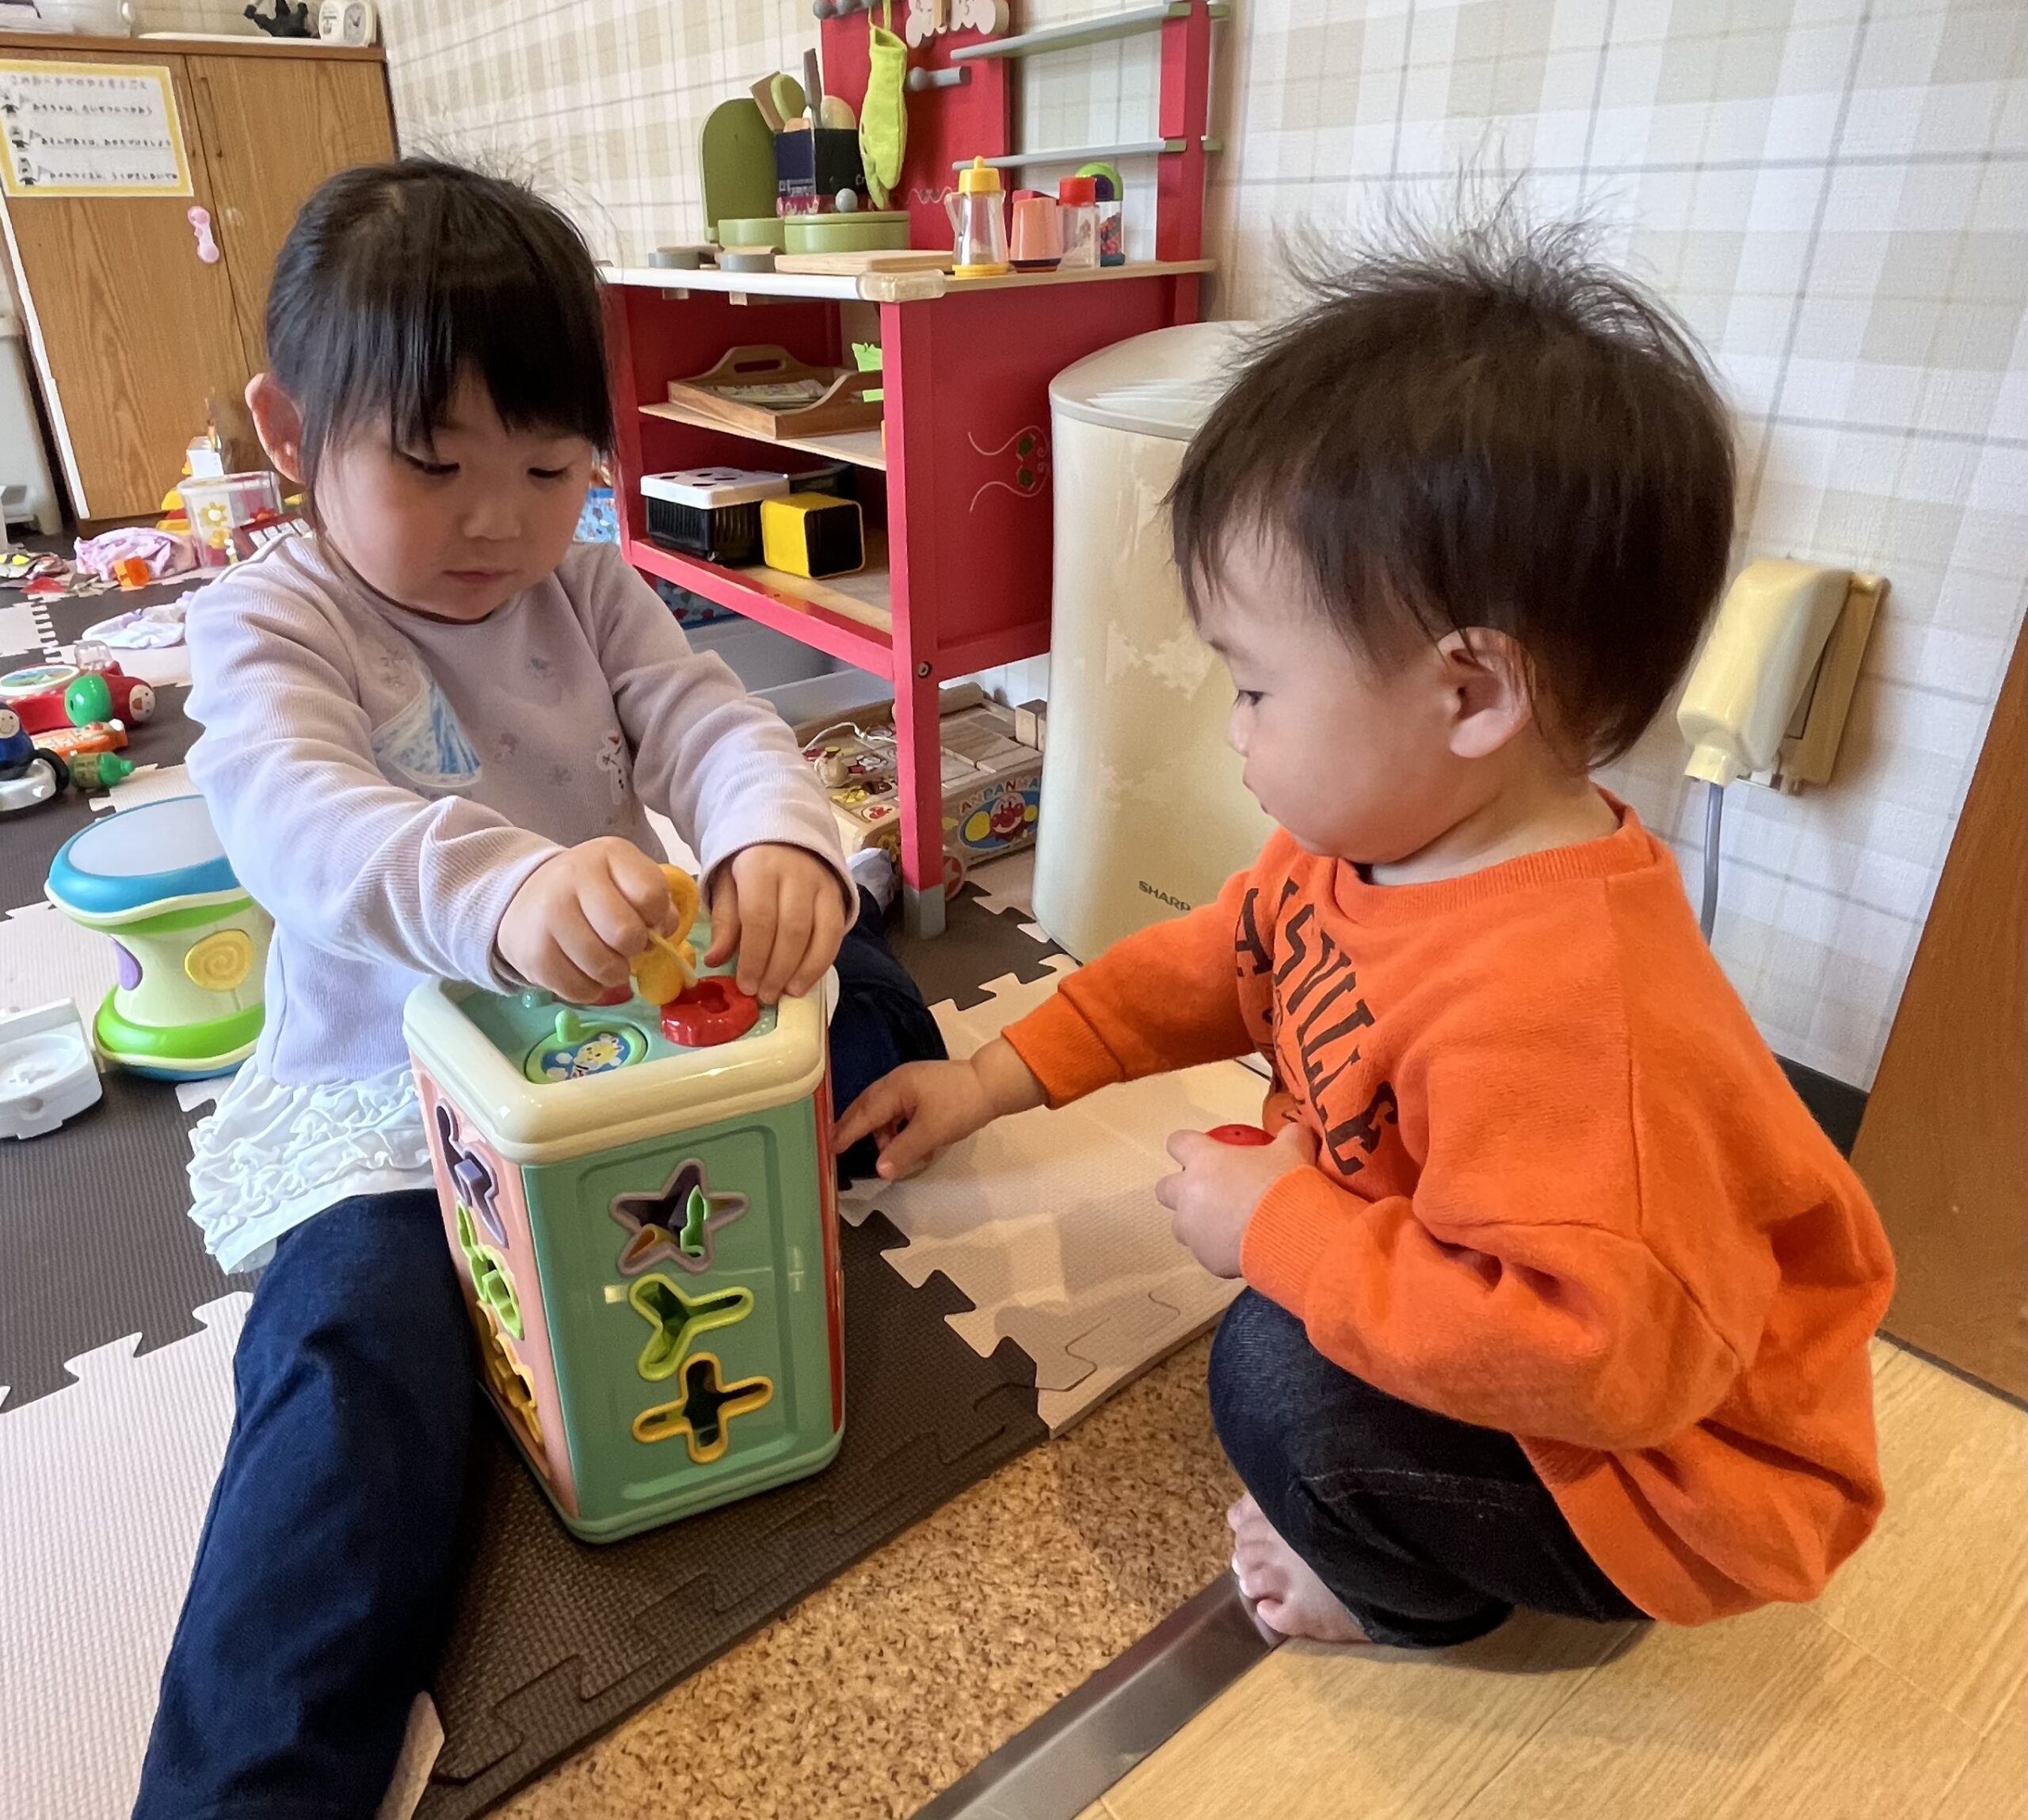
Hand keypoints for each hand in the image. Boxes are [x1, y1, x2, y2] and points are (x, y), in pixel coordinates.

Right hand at [497, 837, 678, 1002]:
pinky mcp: (533, 953)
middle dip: (635, 948)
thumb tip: (664, 932)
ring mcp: (549, 915)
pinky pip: (579, 989)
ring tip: (608, 961)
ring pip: (603, 967)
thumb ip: (657, 902)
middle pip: (626, 934)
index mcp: (609, 854)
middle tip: (626, 945)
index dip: (657, 917)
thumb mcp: (629, 879)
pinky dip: (591, 989)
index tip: (646, 919)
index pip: (651, 895)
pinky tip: (585, 971)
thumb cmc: (596, 891)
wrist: (531, 895)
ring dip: (615, 974)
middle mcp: (573, 877)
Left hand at [706, 843, 847, 1003]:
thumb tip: (715, 961)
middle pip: (792, 929)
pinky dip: (822, 962)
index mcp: (761, 867)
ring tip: (787, 992)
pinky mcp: (838, 896)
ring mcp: (822, 885)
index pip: (759, 918)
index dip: (754, 957)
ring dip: (804, 970)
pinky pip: (836, 933)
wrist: (784, 836)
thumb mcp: (727, 886)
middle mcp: (796, 874)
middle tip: (765, 995)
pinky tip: (806, 981)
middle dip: (778, 969)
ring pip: (820, 933)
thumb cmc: (749, 867)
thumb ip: (725, 923)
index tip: (746, 986)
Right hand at [833, 1037, 1046, 1179]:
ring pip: (884, 1111)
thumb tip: (880, 1170)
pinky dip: (898, 1129)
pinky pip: (898, 1111)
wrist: (992, 1085)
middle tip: (838, 1147)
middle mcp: (897, 1082)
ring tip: (892, 1155)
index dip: (845, 1132)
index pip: (864, 1114)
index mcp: (895, 1087)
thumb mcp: (932, 1132)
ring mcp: (909, 1084)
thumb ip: (903, 1151)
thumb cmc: (961, 1104)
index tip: (829, 1147)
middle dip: (855, 1129)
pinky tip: (908, 1144)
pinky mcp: (921, 1091)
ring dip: (884, 1134)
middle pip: (867, 1108)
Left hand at [1155, 1121, 1318, 1277]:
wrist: (1291, 1234)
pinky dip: (1219, 1250)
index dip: (1187, 1146)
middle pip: (1165, 1189)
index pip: (1178, 1143)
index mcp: (1203, 1160)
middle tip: (1211, 1192)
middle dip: (1181, 1191)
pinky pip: (1206, 1252)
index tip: (1203, 1150)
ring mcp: (1193, 1229)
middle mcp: (1188, 1194)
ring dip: (1197, 1223)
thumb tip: (1296, 1129)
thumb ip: (1289, 1136)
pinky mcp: (1205, 1258)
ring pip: (1180, 1226)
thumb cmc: (1283, 1184)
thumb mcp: (1293, 1151)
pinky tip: (1244, 1248)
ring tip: (1228, 1225)